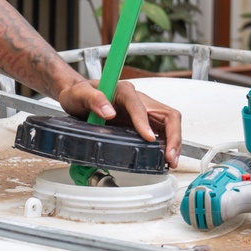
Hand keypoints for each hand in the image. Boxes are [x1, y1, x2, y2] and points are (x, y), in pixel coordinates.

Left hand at [57, 79, 181, 168]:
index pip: (140, 105)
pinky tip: (164, 156)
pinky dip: (166, 144)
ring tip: (170, 160)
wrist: (76, 96)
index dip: (145, 122)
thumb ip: (93, 99)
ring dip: (173, 141)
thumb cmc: (78, 93)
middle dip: (172, 135)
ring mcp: (142, 110)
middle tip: (169, 156)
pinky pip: (161, 131)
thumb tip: (109, 112)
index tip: (148, 137)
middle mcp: (138, 99)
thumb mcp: (79, 93)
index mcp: (123, 90)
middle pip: (166, 113)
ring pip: (168, 123)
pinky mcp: (141, 121)